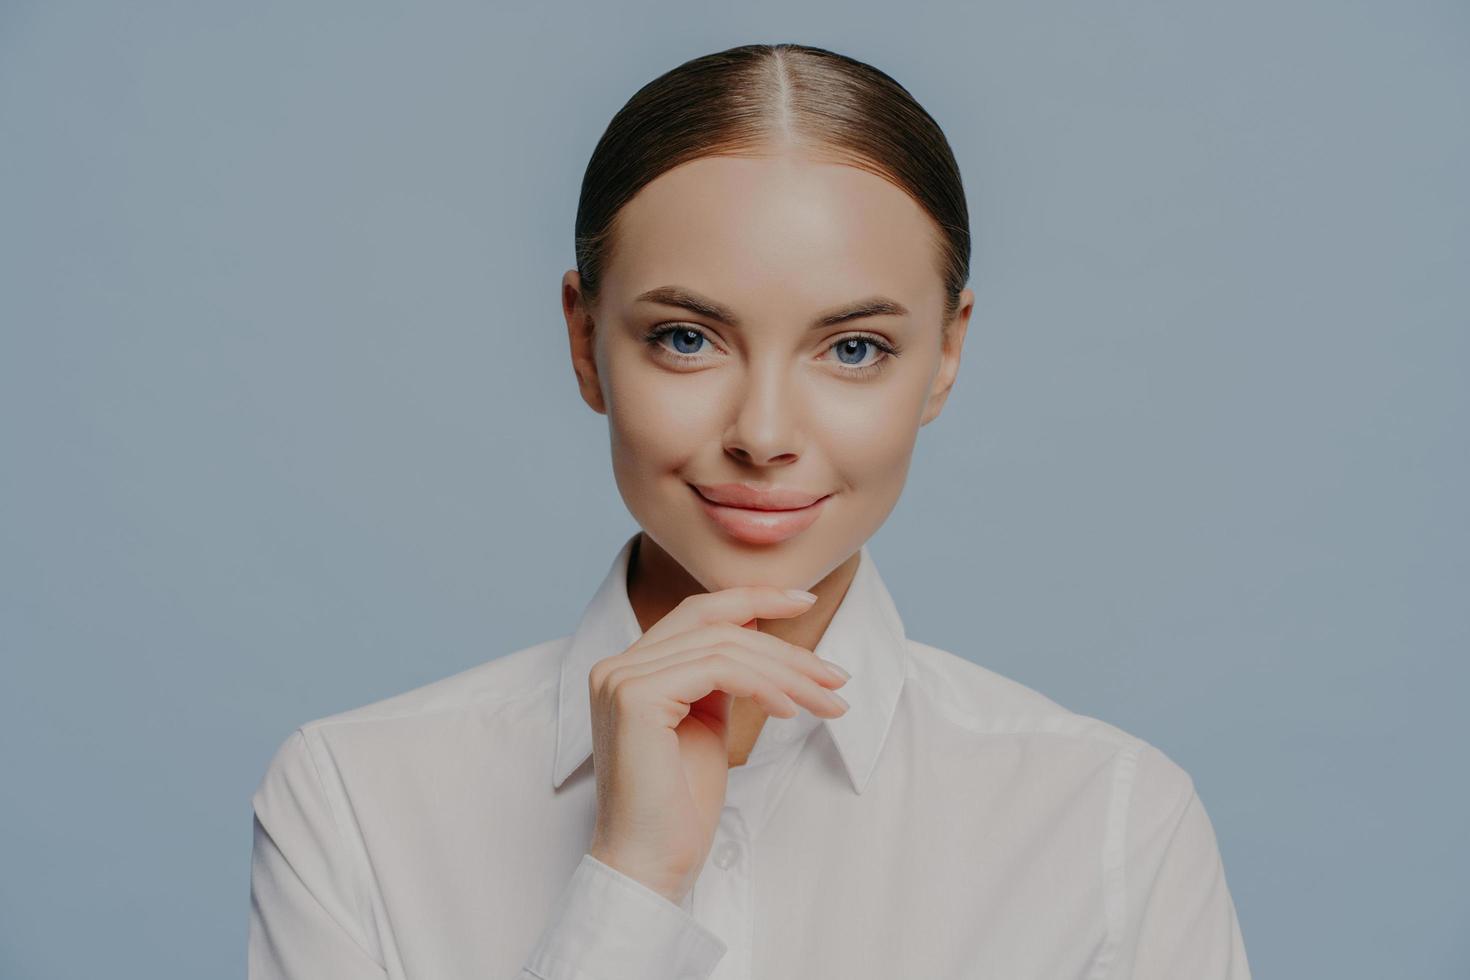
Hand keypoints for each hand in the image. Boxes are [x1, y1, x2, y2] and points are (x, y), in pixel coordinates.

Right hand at [584, 586, 850, 904]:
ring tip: (829, 702)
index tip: (805, 600)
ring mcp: (621, 678)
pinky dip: (765, 686)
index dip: (754, 598)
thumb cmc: (680, 805)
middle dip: (786, 647)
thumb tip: (759, 625)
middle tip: (837, 676)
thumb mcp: (707, 723)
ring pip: (725, 647)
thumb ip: (721, 674)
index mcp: (630, 668)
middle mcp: (616, 665)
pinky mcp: (636, 697)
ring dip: (789, 673)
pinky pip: (718, 671)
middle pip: (717, 626)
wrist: (650, 864)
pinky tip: (793, 712)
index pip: (698, 612)